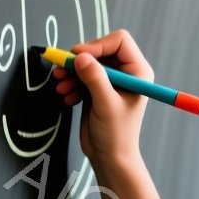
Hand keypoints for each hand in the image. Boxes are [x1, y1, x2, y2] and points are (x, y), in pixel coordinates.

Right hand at [52, 29, 150, 166]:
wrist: (110, 157)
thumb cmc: (116, 134)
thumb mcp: (106, 104)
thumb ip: (95, 78)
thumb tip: (80, 57)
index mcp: (138, 71)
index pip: (119, 41)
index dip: (97, 45)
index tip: (78, 56)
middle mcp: (126, 72)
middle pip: (100, 50)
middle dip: (79, 60)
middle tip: (61, 69)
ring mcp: (110, 80)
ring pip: (87, 62)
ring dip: (71, 72)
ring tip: (60, 86)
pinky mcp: (97, 89)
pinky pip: (81, 75)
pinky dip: (71, 83)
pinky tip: (66, 96)